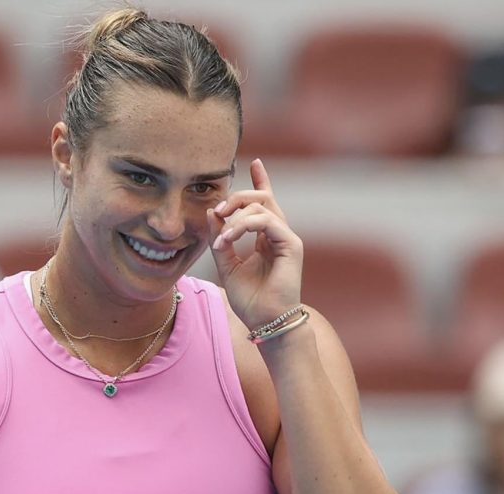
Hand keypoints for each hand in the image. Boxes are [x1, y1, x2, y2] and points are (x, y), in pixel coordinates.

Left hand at [207, 158, 303, 328]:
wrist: (265, 322)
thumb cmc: (250, 301)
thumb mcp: (227, 267)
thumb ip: (220, 240)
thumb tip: (212, 214)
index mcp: (265, 238)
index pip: (265, 202)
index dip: (260, 180)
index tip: (254, 161)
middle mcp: (278, 234)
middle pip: (262, 198)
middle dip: (237, 197)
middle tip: (218, 210)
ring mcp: (287, 238)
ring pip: (263, 206)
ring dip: (235, 217)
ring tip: (220, 238)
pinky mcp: (291, 245)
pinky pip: (267, 221)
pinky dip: (242, 227)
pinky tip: (227, 240)